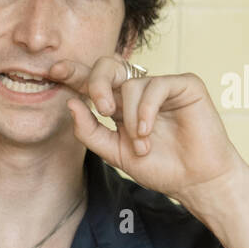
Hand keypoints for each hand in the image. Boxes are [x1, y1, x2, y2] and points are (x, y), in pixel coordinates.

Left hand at [47, 56, 247, 206]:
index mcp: (119, 105)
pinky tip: (148, 132)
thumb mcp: (114, 153)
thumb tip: (71, 104)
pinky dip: (146, 110)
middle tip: (102, 109)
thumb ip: (90, 131)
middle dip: (97, 83)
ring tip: (143, 144)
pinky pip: (156, 85)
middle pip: (108, 66)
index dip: (74, 73)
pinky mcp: (185, 84)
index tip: (54, 72)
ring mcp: (162, 86)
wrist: (194, 181)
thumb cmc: (158, 168)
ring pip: (131, 83)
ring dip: (132, 118)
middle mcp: (138, 91)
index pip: (92, 82)